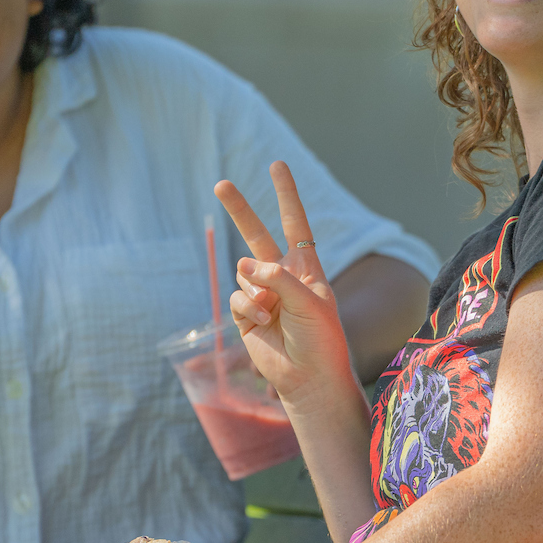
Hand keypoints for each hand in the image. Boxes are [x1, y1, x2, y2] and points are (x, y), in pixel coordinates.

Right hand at [215, 162, 357, 412]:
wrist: (309, 378)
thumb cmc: (321, 339)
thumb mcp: (309, 301)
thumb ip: (278, 277)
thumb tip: (244, 266)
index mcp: (305, 267)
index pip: (294, 223)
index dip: (286, 195)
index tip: (277, 165)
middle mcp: (282, 276)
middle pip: (256, 234)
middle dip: (239, 210)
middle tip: (221, 184)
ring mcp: (262, 294)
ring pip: (243, 273)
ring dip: (256, 290)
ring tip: (274, 313)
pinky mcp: (246, 314)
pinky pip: (238, 297)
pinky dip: (250, 308)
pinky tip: (266, 323)